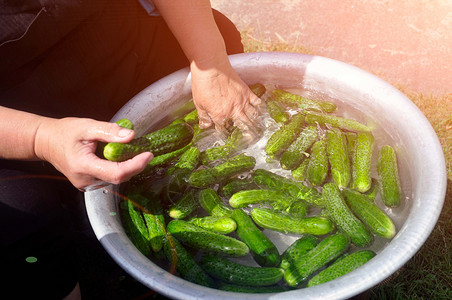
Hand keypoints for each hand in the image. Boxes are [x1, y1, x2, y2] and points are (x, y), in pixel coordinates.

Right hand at [34, 117, 152, 189]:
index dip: (136, 165)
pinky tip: (119, 157)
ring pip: (116, 179)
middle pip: (119, 177)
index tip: (148, 154)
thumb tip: (131, 136)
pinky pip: (110, 178)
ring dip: (127, 166)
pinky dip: (119, 168)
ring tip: (132, 151)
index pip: (117, 173)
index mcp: (84, 166)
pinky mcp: (89, 183)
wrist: (46, 142)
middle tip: (143, 150)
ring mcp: (87, 184)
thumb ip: (109, 131)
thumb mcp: (87, 126)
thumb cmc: (65, 132)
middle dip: (135, 165)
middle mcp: (85, 180)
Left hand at [190, 56, 261, 135]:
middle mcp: (233, 111)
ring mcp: (242, 101)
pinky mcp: (247, 92)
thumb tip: (205, 126)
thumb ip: (204, 116)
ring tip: (257, 128)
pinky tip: (260, 111)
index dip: (224, 134)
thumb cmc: (203, 84)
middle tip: (250, 139)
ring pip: (252, 116)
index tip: (226, 136)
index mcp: (220, 116)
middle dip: (247, 134)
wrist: (211, 67)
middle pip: (243, 126)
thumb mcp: (198, 103)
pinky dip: (259, 108)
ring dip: (255, 123)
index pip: (223, 130)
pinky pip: (257, 102)